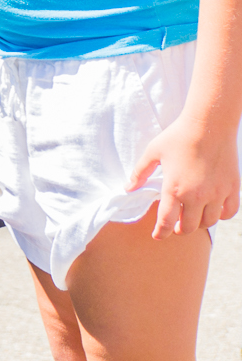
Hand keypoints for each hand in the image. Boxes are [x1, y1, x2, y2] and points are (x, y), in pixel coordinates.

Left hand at [128, 116, 240, 238]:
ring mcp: (217, 193)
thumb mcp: (153, 152)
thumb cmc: (178, 137)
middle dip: (180, 229)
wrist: (209, 125)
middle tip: (176, 225)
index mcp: (174, 189)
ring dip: (199, 223)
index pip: (166, 221)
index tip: (158, 236)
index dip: (161, 232)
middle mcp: (196, 196)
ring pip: (208, 222)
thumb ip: (140, 172)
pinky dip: (221, 215)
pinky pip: (229, 212)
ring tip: (193, 217)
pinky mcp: (232, 188)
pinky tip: (214, 210)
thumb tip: (128, 188)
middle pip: (189, 227)